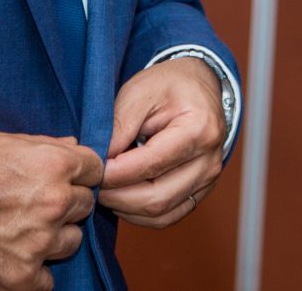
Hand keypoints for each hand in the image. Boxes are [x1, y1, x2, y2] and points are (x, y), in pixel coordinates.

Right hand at [0, 131, 103, 290]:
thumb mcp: (0, 141)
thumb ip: (42, 144)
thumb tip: (71, 145)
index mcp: (54, 164)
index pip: (96, 168)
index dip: (79, 172)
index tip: (66, 178)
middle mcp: (55, 202)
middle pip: (84, 204)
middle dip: (66, 203)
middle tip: (36, 204)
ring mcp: (41, 241)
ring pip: (72, 241)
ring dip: (54, 237)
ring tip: (22, 231)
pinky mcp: (23, 275)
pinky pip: (47, 280)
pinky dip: (34, 272)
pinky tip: (15, 258)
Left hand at [99, 56, 227, 227]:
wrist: (199, 85)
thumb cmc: (169, 84)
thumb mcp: (139, 91)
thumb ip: (119, 126)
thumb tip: (100, 161)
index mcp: (199, 130)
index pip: (150, 165)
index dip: (115, 173)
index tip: (91, 170)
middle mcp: (210, 160)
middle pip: (157, 197)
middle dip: (117, 197)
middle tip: (92, 185)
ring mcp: (208, 179)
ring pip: (162, 214)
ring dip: (127, 209)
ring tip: (105, 191)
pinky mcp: (201, 191)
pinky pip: (169, 216)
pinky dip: (141, 215)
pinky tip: (123, 199)